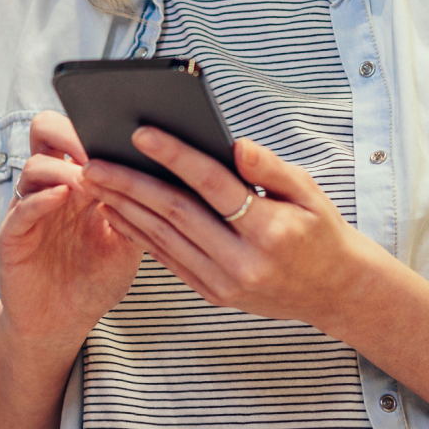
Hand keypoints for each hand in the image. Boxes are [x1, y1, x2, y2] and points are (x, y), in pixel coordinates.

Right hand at [0, 111, 142, 343]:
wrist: (64, 321)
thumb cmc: (97, 276)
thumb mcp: (131, 237)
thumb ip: (143, 205)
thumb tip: (176, 172)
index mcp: (79, 179)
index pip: (77, 129)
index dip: (98, 123)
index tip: (131, 131)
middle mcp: (51, 185)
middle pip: (45, 130)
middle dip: (73, 129)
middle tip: (102, 145)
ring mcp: (29, 209)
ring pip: (34, 166)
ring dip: (65, 168)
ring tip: (92, 179)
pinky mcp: (12, 237)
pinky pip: (21, 208)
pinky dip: (42, 198)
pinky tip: (65, 196)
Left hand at [81, 129, 385, 331]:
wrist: (334, 290)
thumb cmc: (322, 233)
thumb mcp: (310, 192)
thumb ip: (271, 168)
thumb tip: (234, 145)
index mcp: (271, 231)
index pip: (213, 186)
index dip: (175, 156)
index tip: (142, 133)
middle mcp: (244, 262)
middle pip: (176, 213)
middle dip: (131, 184)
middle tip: (95, 161)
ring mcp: (225, 283)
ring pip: (164, 238)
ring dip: (125, 207)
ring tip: (96, 182)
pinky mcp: (213, 294)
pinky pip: (168, 259)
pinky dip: (139, 234)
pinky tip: (118, 212)